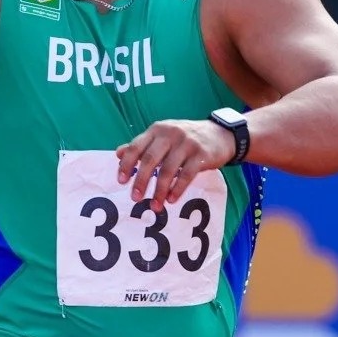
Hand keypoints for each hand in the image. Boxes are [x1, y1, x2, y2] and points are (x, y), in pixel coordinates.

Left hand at [115, 119, 234, 212]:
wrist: (220, 134)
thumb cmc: (186, 138)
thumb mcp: (163, 137)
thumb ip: (142, 145)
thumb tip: (118, 153)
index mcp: (157, 130)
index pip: (136, 146)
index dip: (126, 164)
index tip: (121, 181)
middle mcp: (170, 134)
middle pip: (150, 159)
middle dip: (141, 180)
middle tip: (135, 198)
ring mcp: (187, 144)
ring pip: (168, 170)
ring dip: (160, 191)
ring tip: (155, 206)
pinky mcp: (201, 155)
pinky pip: (187, 175)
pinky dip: (177, 189)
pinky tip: (171, 200)